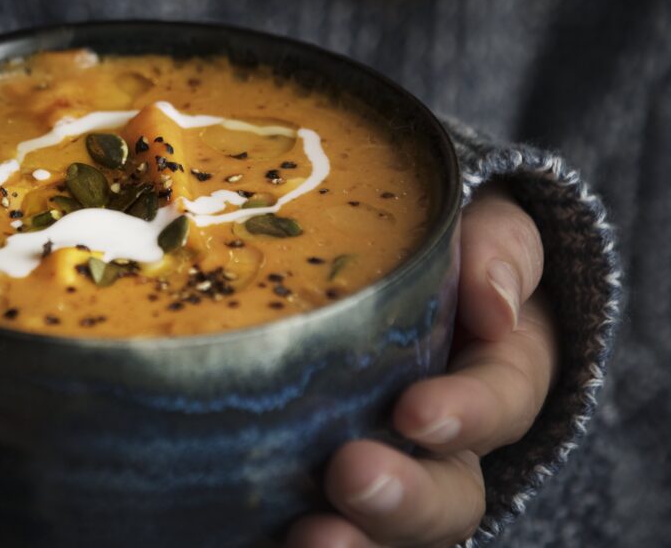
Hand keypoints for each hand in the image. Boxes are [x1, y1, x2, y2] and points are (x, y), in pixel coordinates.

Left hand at [287, 184, 555, 547]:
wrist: (383, 278)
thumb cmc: (440, 255)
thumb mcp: (487, 232)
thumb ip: (501, 252)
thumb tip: (493, 307)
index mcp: (497, 380)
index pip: (501, 404)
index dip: (467, 415)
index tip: (416, 412)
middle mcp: (446, 449)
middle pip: (447, 497)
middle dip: (406, 499)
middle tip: (353, 475)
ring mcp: (385, 475)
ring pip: (385, 532)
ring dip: (353, 540)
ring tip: (309, 537)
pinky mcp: (317, 491)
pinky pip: (309, 527)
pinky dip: (281, 540)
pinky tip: (249, 534)